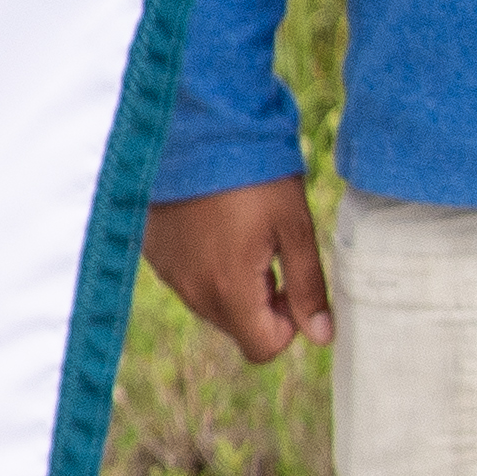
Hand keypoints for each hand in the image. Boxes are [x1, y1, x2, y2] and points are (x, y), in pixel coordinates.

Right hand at [143, 182, 334, 363]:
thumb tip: (321, 336)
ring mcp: (168, 272)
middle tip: (270, 251)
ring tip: (241, 232)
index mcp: (229, 289)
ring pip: (210, 304)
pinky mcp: (154, 252)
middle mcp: (192, 290)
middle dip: (260, 303)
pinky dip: (205, 264)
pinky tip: (214, 223)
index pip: (263, 348)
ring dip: (232, 284)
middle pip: (236, 327)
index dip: (287, 323)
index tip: (290, 281)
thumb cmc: (255, 174)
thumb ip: (308, 287)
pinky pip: (186, 278)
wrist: (198, 127)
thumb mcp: (294, 227)